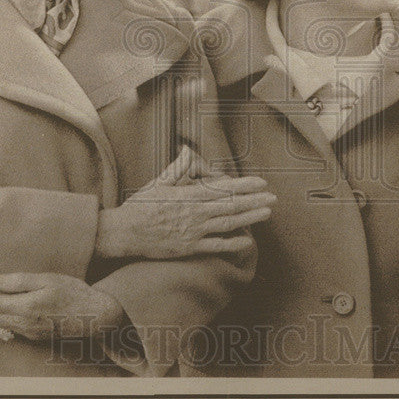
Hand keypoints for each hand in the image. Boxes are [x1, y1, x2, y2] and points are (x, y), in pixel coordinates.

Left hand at [0, 273, 123, 341]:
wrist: (95, 317)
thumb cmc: (74, 293)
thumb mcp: (49, 279)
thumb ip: (20, 280)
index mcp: (24, 307)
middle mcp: (23, 323)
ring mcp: (29, 333)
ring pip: (0, 323)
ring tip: (1, 297)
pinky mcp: (35, 338)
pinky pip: (13, 328)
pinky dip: (9, 318)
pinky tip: (19, 307)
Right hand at [95, 146, 274, 260]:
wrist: (125, 233)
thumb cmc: (140, 207)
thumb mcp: (159, 183)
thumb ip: (177, 168)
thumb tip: (187, 150)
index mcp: (189, 195)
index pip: (223, 188)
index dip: (245, 185)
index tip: (261, 182)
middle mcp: (195, 213)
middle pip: (231, 205)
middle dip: (255, 200)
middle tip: (274, 197)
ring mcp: (194, 232)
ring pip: (228, 224)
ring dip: (250, 218)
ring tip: (267, 212)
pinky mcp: (190, 248)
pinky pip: (216, 246)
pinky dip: (233, 243)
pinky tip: (248, 240)